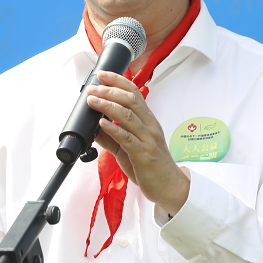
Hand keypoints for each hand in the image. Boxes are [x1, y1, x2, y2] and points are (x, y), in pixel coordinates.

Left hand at [86, 70, 189, 216]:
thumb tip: (93, 128)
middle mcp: (149, 125)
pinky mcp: (144, 154)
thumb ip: (112, 137)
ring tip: (93, 100)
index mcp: (147, 120)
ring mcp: (148, 139)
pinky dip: (113, 129)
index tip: (102, 74)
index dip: (118, 81)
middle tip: (93, 87)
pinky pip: (127, 138)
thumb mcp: (128, 148)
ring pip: (128, 116)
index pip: (134, 93)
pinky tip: (102, 124)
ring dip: (108, 105)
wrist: (169, 187)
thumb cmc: (151, 166)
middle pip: (130, 100)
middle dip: (110, 90)